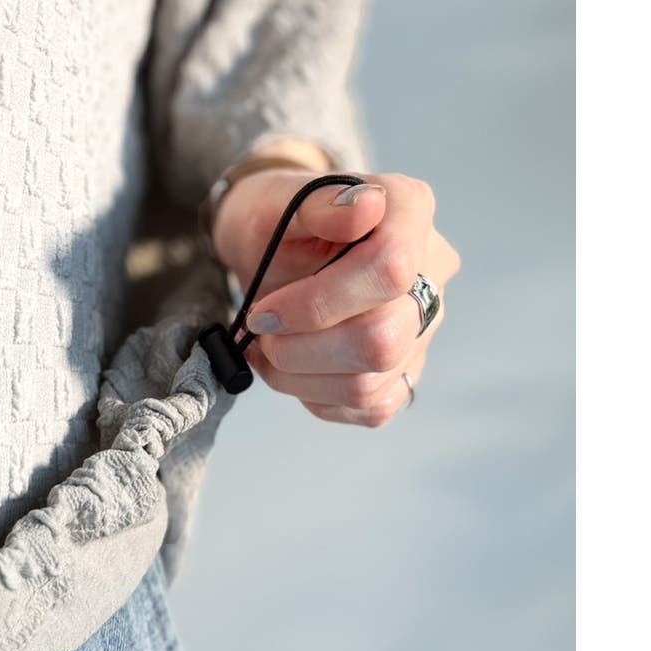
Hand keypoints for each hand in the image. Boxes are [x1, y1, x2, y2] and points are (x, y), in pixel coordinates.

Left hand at [211, 167, 460, 426]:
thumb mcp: (278, 202)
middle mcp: (431, 274)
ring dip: (299, 376)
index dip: (318, 303)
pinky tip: (293, 367)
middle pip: (383, 339)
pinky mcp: (406, 372)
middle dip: (302, 348)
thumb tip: (365, 207)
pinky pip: (369, 407)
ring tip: (267, 348)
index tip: (264, 311)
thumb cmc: (275, 222)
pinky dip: (316, 395)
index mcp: (410, 213)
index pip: (390, 269)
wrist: (272, 251)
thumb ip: (319, 204)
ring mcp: (423, 329)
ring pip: (370, 383)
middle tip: (261, 332)